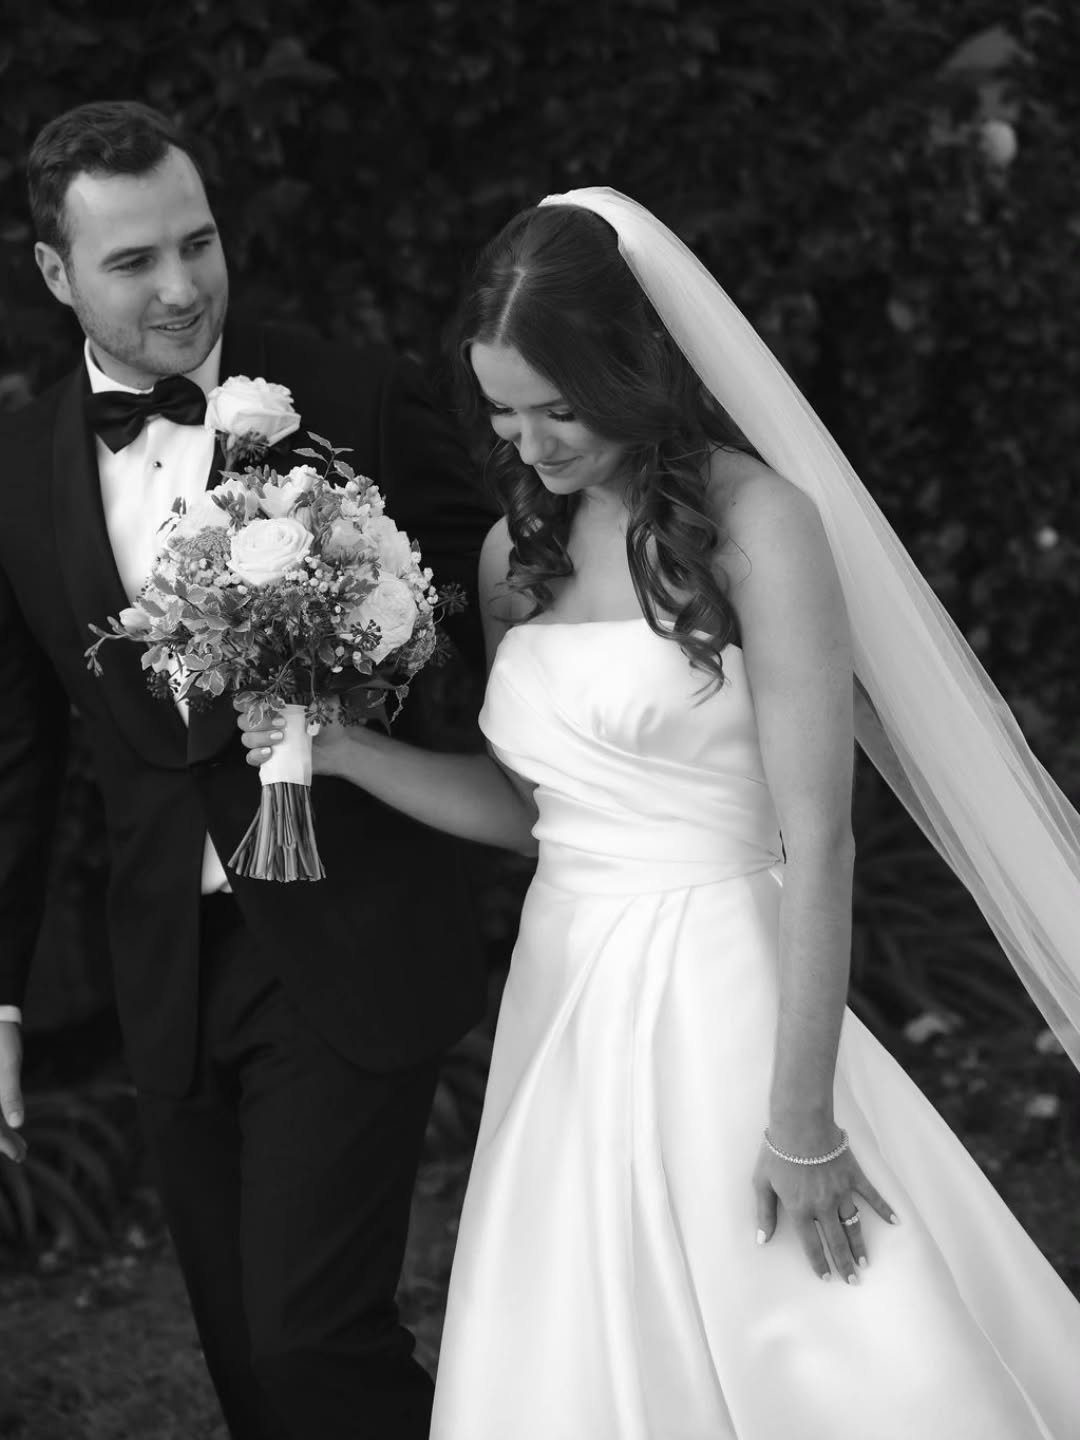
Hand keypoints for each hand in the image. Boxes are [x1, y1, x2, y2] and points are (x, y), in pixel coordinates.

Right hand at [0, 1020, 26, 1163]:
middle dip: (2, 1140)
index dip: (3, 1142)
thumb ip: (10, 1095)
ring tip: (20, 1147)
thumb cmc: (1, 1039)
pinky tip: (12, 1125)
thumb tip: (17, 1124)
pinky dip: (0, 1120)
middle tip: (22, 1154)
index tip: (19, 1155)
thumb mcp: (8, 1065)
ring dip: (1, 1133)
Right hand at [233, 696, 382, 774]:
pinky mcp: (269, 759)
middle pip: (243, 720)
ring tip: (282, 738)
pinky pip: (250, 758)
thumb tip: (305, 686)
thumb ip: (315, 692)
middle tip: (283, 723)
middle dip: (260, 721)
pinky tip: (271, 753)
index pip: (246, 700)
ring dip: (260, 737)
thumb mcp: (325, 701)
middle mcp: (265, 722)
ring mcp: (265, 741)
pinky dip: (257, 755)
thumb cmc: (328, 720)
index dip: (247, 701)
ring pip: (246, 738)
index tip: (266, 703)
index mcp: (273, 705)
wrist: (338, 746)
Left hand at [753, 1132, 896, 1283]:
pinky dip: (884, 1208)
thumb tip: (762, 1239)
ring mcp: (841, 1192)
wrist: (800, 1125)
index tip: (826, 1278)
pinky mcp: (853, 1176)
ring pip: (853, 1225)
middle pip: (836, 1241)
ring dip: (859, 1245)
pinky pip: (872, 1196)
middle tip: (852, 1280)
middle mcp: (823, 1206)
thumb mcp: (762, 1183)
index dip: (819, 1263)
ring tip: (865, 1262)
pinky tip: (895, 1221)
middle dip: (844, 1263)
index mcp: (800, 1209)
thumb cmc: (777, 1152)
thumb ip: (764, 1213)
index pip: (811, 1244)